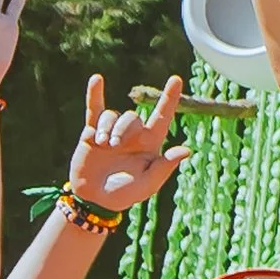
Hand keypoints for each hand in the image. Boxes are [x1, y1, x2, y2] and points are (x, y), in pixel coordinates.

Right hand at [67, 75, 188, 217]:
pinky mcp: (93, 132)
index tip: (176, 79)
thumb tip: (186, 150)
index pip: (162, 117)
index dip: (170, 98)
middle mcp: (133, 135)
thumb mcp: (147, 185)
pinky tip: (96, 79)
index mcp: (150, 144)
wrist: (94, 199)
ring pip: (113, 115)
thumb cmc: (124, 194)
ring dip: (107, 127)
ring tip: (101, 144)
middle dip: (122, 128)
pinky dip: (95, 94)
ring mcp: (112, 131)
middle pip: (132, 117)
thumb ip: (164, 167)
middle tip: (113, 146)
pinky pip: (95, 108)